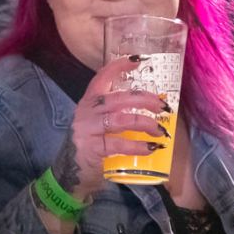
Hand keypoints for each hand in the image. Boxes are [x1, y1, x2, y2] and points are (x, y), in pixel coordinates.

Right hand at [49, 55, 168, 204]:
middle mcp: (86, 111)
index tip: (138, 61)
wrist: (70, 173)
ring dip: (145, 123)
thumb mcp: (99, 123)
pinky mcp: (91, 148)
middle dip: (145, 100)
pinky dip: (137, 146)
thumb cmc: (91, 145)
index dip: (119, 67)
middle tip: (163, 107)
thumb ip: (116, 113)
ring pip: (121, 119)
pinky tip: (150, 148)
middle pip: (119, 98)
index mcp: (89, 101)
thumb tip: (150, 107)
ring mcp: (87, 129)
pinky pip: (118, 144)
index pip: (102, 76)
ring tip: (160, 130)